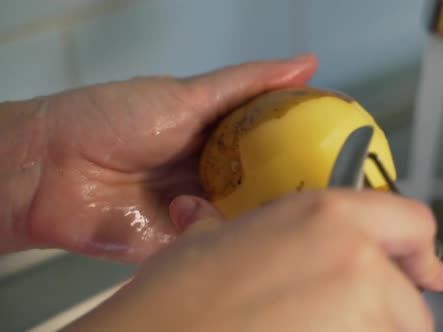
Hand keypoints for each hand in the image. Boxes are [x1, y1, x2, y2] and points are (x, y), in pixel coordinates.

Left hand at [1, 55, 316, 261]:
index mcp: (221, 137)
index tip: (345, 149)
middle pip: (270, 183)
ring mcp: (203, 208)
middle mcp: (217, 173)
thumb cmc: (110, 119)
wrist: (52, 168)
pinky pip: (222, 243)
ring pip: (251, 216)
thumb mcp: (188, 95)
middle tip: (333, 191)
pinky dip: (234, 238)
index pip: (279, 142)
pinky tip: (245, 229)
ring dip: (269, 216)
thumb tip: (304, 63)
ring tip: (297, 211)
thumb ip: (247, 84)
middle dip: (298, 189)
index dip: (311, 147)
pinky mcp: (187, 240)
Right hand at [64, 190, 442, 331]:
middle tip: (340, 322)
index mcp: (328, 215)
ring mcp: (362, 314)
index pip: (414, 223)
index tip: (422, 271)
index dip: (419, 251)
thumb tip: (203, 215)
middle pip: (411, 301)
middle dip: (386, 316)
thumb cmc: (174, 299)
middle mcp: (357, 259)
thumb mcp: (209, 242)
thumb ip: (236, 228)